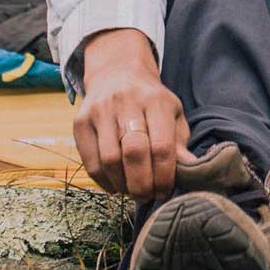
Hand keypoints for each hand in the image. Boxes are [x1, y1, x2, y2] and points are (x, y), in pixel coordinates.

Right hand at [70, 29, 187, 199]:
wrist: (117, 73)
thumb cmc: (151, 102)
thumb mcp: (173, 114)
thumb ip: (179, 142)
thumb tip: (189, 169)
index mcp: (156, 101)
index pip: (162, 146)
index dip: (164, 176)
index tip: (165, 191)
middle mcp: (126, 103)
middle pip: (134, 153)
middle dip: (142, 184)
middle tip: (147, 196)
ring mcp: (100, 112)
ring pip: (110, 160)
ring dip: (123, 185)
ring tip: (132, 191)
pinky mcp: (80, 122)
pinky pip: (90, 162)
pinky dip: (104, 181)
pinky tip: (116, 185)